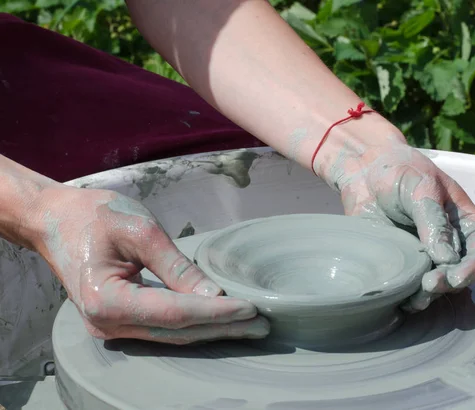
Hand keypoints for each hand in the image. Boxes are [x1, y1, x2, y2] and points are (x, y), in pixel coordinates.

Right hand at [30, 186, 268, 343]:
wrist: (54, 220)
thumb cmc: (95, 215)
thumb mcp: (141, 231)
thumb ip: (177, 267)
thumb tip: (214, 294)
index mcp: (107, 300)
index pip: (175, 312)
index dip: (216, 312)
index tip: (252, 309)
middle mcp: (106, 323)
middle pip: (177, 331)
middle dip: (223, 328)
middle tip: (263, 326)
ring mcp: (110, 327)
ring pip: (172, 335)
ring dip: (212, 331)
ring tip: (251, 327)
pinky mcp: (117, 321)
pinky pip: (161, 329)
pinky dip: (193, 325)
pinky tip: (220, 323)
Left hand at [316, 135, 474, 310]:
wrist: (365, 171)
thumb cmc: (400, 171)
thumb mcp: (421, 187)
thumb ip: (433, 221)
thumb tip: (446, 259)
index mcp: (465, 221)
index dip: (474, 268)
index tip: (455, 277)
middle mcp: (450, 242)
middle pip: (461, 273)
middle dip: (449, 283)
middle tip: (429, 284)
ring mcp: (426, 254)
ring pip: (438, 285)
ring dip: (430, 295)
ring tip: (415, 298)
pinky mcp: (403, 262)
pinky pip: (411, 286)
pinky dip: (409, 296)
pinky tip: (401, 300)